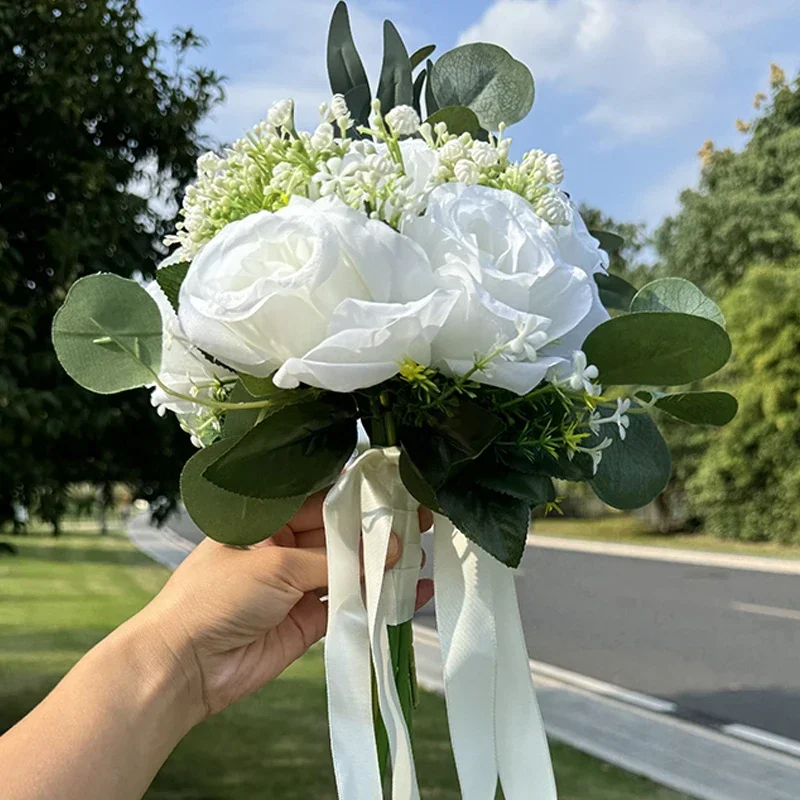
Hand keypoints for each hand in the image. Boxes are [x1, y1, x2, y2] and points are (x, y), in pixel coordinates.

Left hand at [139, 491, 433, 721]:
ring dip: (383, 563)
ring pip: (349, 569)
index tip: (397, 487)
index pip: (321, 499)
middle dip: (378, 529)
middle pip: (340, 534)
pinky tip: (410, 592)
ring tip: (425, 549)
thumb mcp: (276, 564)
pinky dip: (378, 600)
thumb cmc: (216, 596)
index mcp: (269, 520)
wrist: (184, 666)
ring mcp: (298, 585)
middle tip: (422, 517)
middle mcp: (286, 548)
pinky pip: (350, 606)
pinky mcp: (309, 621)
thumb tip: (390, 549)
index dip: (358, 495)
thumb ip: (335, 559)